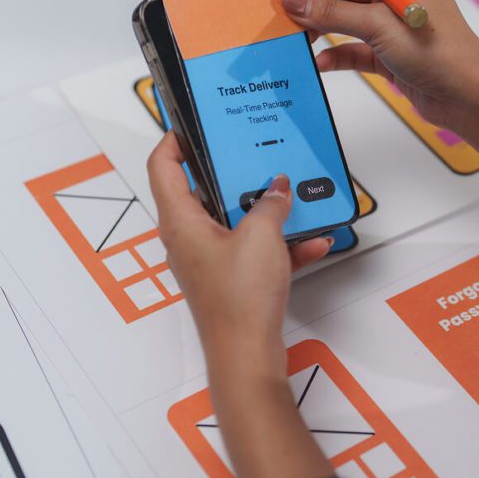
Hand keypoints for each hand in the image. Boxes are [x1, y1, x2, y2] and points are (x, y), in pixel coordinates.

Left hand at [148, 133, 335, 477]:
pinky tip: (315, 240)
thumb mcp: (262, 237)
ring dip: (265, 209)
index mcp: (181, 221)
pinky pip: (255, 250)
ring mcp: (209, 260)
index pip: (163, 167)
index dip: (173, 139)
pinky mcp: (231, 279)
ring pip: (235, 221)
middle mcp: (188, 238)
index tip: (194, 122)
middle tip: (256, 149)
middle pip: (204, 191)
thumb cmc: (240, 297)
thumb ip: (271, 203)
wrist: (247, 355)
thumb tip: (278, 186)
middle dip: (234, 171)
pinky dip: (281, 244)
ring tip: (294, 191)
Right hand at [282, 0, 478, 132]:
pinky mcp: (388, 51)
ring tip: (301, 40)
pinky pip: (353, 45)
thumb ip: (333, 13)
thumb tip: (295, 2)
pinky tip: (321, 63)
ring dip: (322, 25)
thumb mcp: (379, 26)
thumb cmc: (441, 53)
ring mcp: (391, 21)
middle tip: (294, 16)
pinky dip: (336, 52)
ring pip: (346, 13)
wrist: (468, 98)